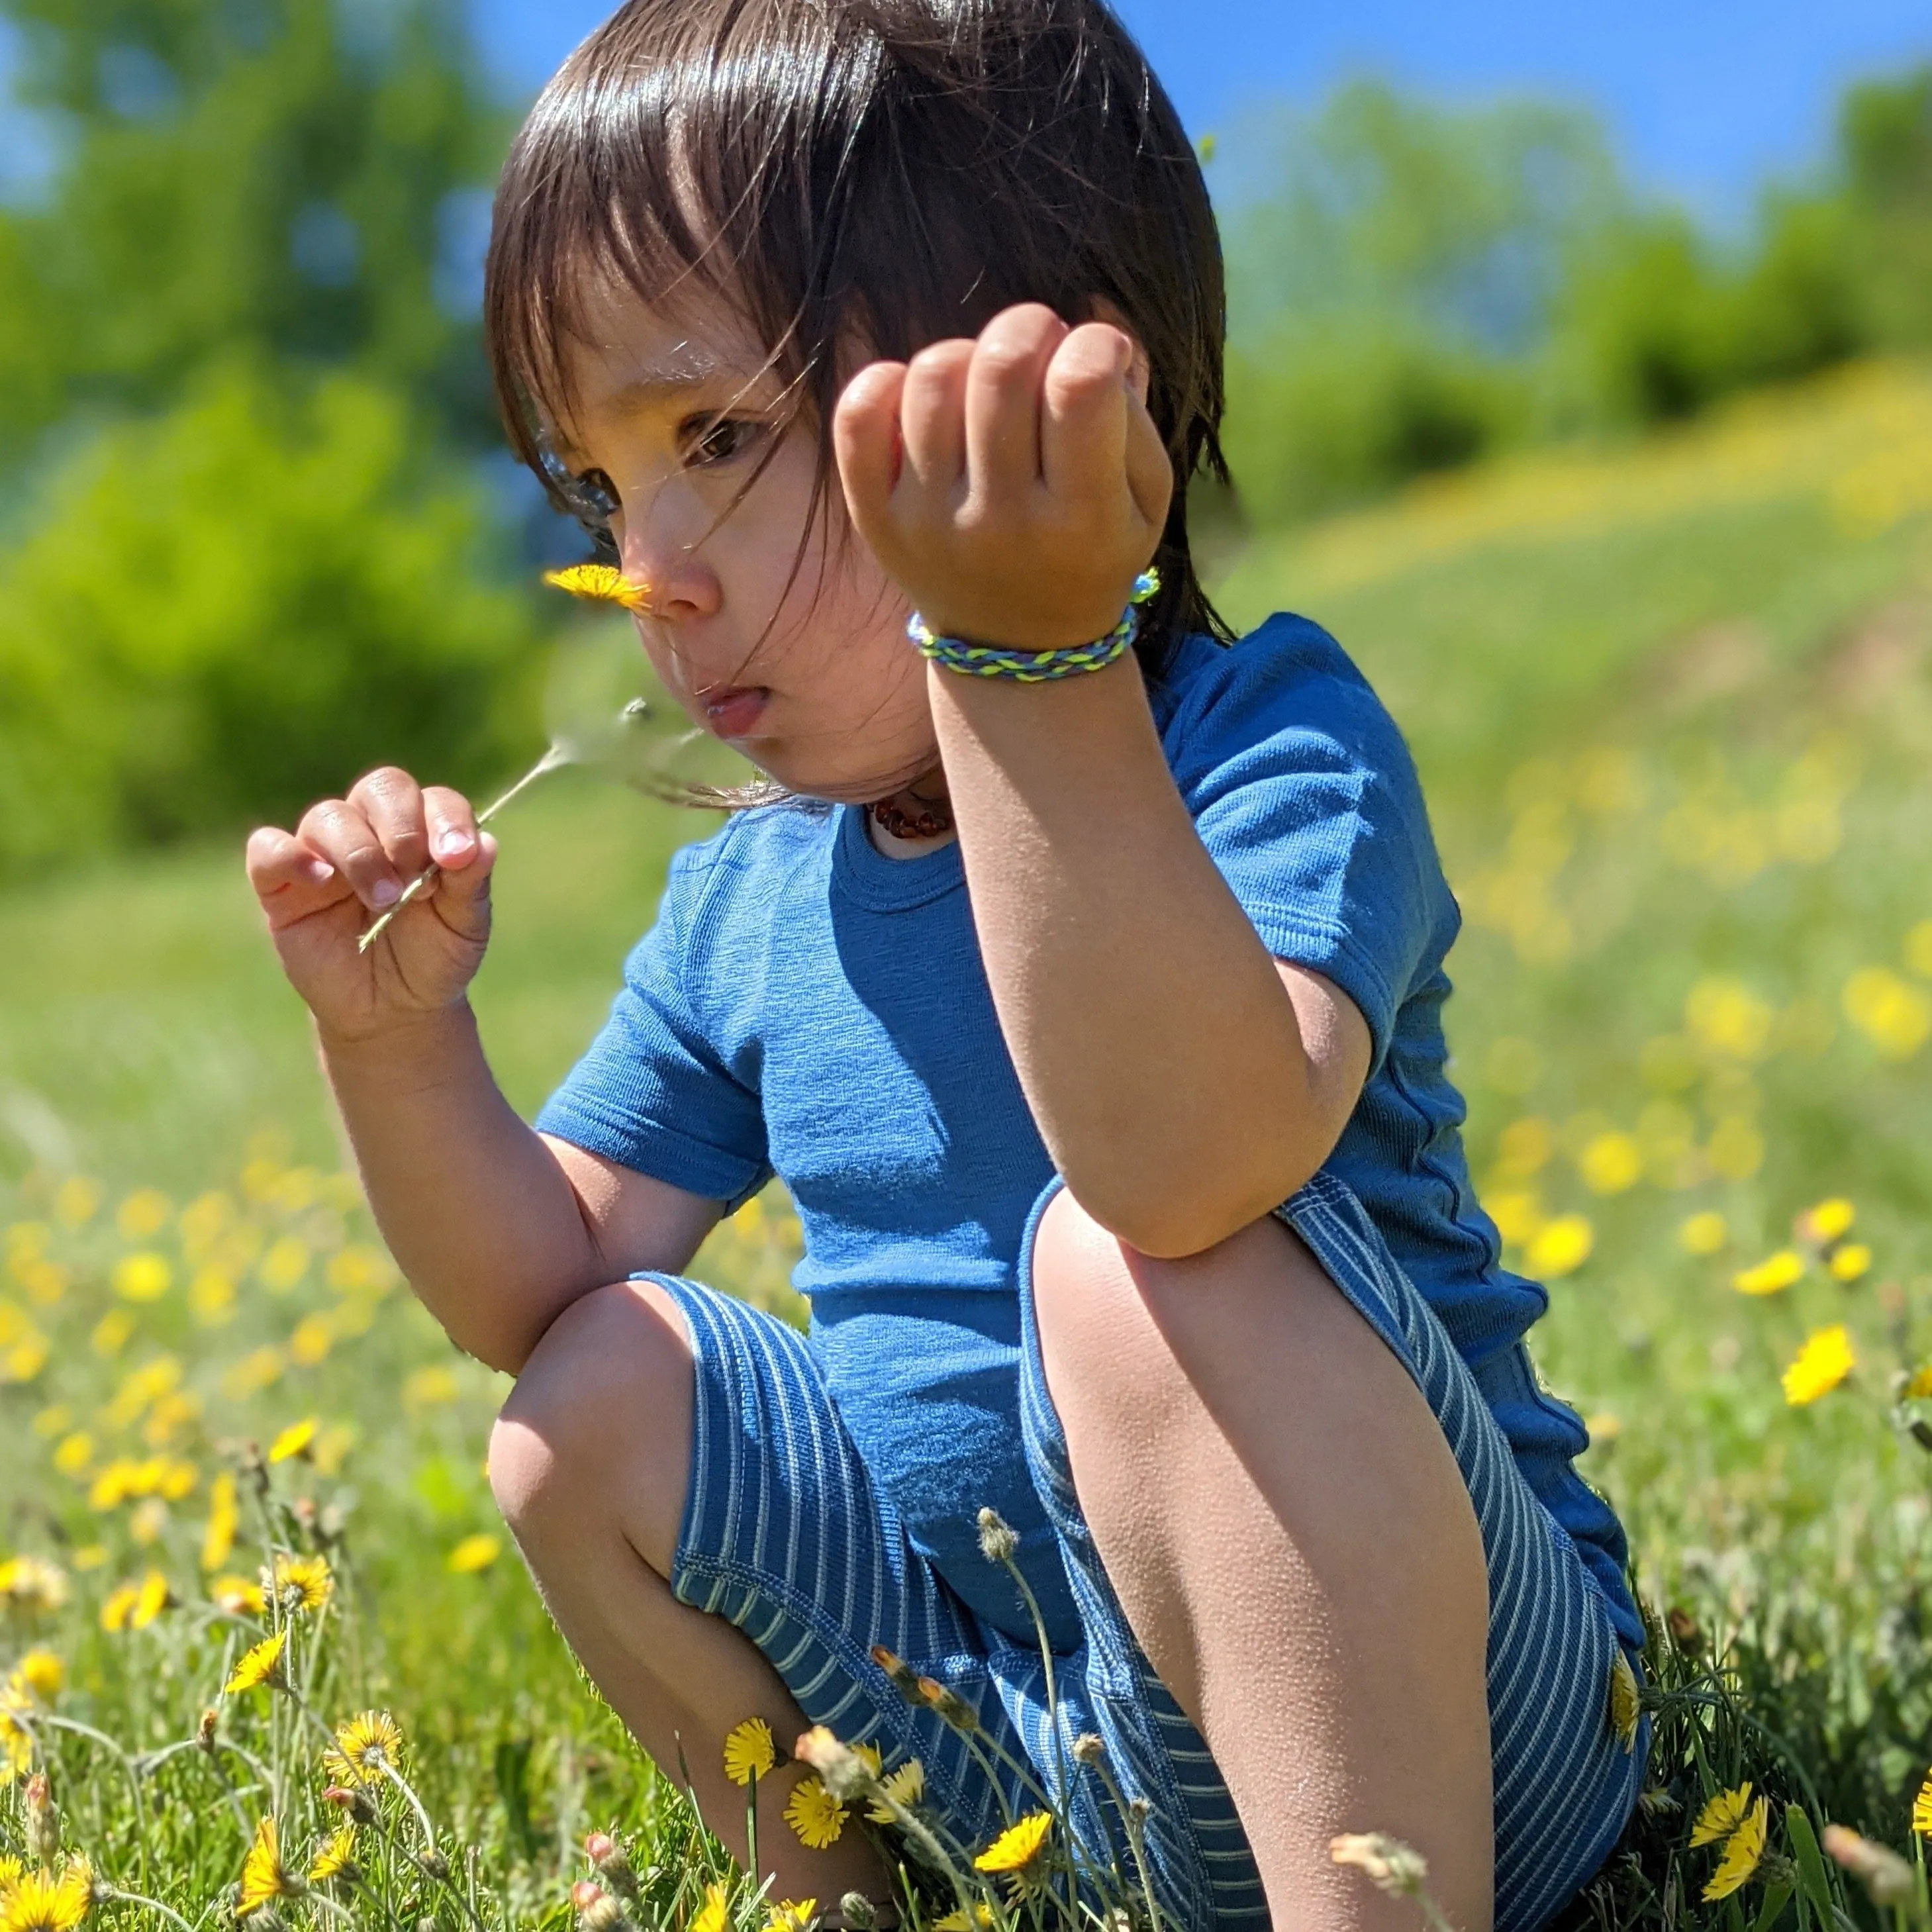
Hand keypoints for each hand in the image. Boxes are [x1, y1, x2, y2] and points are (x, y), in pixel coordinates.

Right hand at [245, 767, 495, 1044]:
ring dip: (360, 853)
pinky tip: (320, 881)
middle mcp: (373, 830)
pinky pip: (269, 848)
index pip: (435, 801)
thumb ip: (471, 882)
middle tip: (416, 881)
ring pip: (329, 816)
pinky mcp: (281, 884)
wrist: (393, 1011)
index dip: (447, 820)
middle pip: (382, 789)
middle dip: (403, 829)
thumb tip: (483, 843)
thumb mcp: (463, 926)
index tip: (456, 857)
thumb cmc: (433, 957)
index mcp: (424, 832)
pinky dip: (291, 856)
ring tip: (385, 900)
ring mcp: (324, 853)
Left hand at [833, 302, 1172, 652]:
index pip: (1080, 386)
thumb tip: (1096, 327)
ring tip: (987, 386)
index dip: (1095, 343)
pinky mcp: (877, 520)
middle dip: (1030, 327)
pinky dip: (885, 381)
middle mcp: (1000, 525)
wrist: (1016, 646)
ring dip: (967, 354)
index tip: (1098, 356)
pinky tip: (924, 398)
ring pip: (932, 377)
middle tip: (1041, 347)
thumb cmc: (1092, 548)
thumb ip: (1133, 409)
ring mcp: (929, 523)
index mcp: (1081, 520)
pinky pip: (859, 416)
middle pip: (1001, 367)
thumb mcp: (1145, 498)